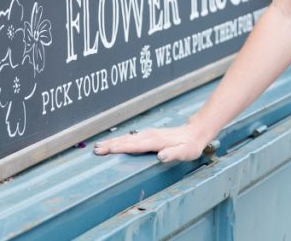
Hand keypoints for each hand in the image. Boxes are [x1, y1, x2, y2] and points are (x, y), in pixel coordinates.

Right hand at [92, 123, 211, 162]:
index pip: (134, 146)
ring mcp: (148, 134)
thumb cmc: (190, 146)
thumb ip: (173, 154)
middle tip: (95, 149)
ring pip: (127, 138)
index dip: (119, 148)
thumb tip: (161, 156)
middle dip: (110, 145)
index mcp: (156, 141)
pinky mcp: (149, 135)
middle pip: (126, 141)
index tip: (106, 150)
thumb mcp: (185, 153)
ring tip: (98, 145)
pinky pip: (130, 138)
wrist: (195, 133)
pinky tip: (113, 143)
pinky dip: (119, 140)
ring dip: (112, 142)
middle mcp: (150, 136)